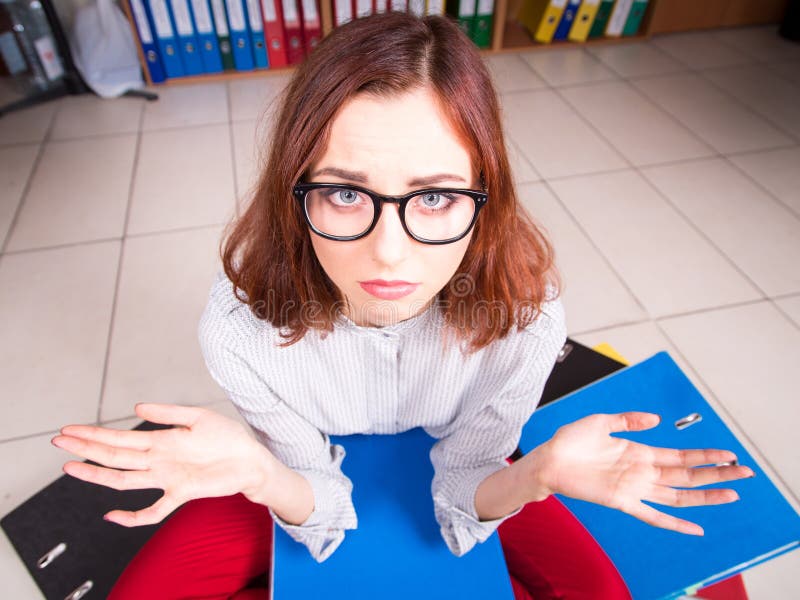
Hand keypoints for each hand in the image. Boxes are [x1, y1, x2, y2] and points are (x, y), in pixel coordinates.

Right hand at [52, 404, 271, 526]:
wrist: (252, 460)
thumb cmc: (228, 437)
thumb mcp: (198, 416)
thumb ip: (169, 412)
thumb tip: (137, 406)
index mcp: (160, 440)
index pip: (120, 437)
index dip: (94, 434)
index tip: (68, 429)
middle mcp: (158, 460)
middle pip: (115, 456)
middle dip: (86, 448)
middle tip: (57, 441)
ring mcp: (167, 478)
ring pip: (125, 480)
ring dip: (98, 475)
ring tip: (70, 468)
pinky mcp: (182, 494)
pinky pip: (153, 511)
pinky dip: (133, 518)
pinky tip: (112, 516)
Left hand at [530, 412, 753, 535]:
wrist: (548, 459)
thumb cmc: (571, 441)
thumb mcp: (602, 422)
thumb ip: (629, 421)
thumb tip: (657, 419)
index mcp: (640, 451)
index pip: (681, 455)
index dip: (706, 455)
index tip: (729, 453)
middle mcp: (642, 471)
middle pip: (688, 475)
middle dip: (717, 473)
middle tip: (745, 472)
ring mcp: (634, 488)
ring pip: (678, 494)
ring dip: (705, 495)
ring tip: (732, 494)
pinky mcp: (622, 501)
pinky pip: (652, 515)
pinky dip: (674, 522)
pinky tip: (695, 528)